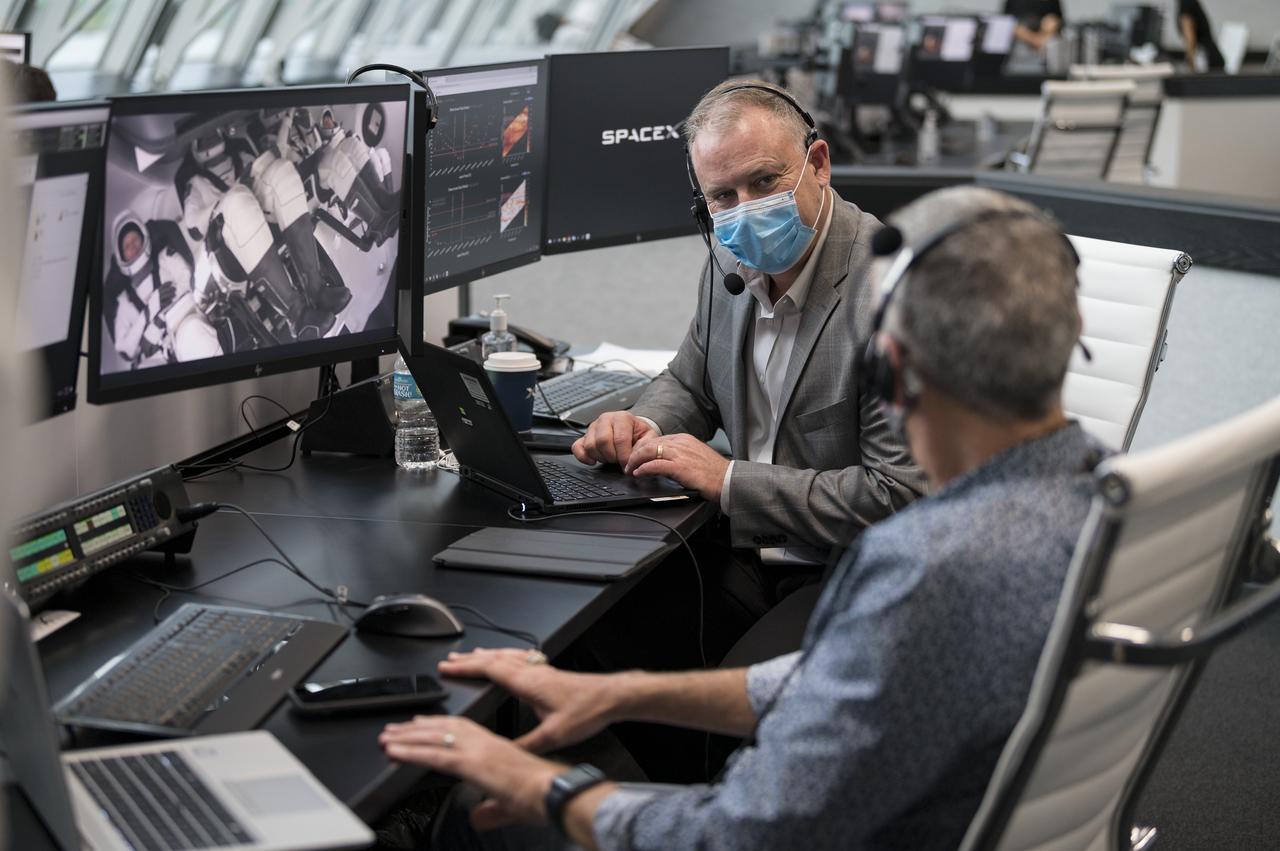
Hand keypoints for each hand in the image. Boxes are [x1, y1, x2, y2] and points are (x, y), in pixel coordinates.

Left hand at [380, 715, 560, 830]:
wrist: (554, 792)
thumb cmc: (542, 796)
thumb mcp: (510, 804)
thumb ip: (491, 811)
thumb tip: (478, 818)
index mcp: (495, 747)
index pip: (461, 728)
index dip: (438, 723)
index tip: (420, 722)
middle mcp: (485, 743)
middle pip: (443, 728)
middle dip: (416, 728)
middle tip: (394, 728)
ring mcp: (477, 750)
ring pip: (435, 738)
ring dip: (407, 737)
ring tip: (388, 738)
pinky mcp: (472, 763)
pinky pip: (435, 755)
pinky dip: (412, 752)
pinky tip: (395, 752)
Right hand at [438, 648, 620, 751]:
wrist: (612, 696)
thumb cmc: (588, 711)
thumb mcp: (553, 736)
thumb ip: (526, 745)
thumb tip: (504, 754)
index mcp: (528, 683)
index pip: (489, 669)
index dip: (466, 668)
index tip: (447, 667)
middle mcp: (533, 672)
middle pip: (494, 658)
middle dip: (469, 659)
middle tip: (450, 659)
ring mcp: (542, 669)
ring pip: (508, 656)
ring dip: (487, 654)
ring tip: (472, 655)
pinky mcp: (550, 672)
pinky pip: (522, 657)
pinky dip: (508, 655)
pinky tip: (510, 657)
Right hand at [572, 411, 654, 467]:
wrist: (632, 430)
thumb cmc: (639, 434)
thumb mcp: (649, 438)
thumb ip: (645, 447)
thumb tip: (635, 460)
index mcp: (622, 417)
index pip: (620, 439)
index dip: (624, 456)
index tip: (628, 465)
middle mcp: (606, 419)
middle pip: (603, 441)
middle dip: (613, 456)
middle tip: (619, 461)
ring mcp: (593, 427)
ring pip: (591, 446)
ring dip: (601, 457)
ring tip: (611, 458)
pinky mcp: (584, 436)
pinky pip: (577, 447)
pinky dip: (583, 457)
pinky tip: (593, 461)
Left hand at [625, 432, 728, 502]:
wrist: (728, 480)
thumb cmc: (714, 472)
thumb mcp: (695, 457)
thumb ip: (680, 455)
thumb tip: (664, 461)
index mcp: (685, 439)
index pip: (657, 439)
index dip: (643, 448)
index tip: (637, 457)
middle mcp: (681, 443)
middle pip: (650, 443)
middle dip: (635, 453)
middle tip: (628, 464)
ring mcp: (680, 454)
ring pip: (649, 450)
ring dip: (635, 460)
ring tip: (630, 468)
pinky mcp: (679, 467)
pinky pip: (655, 464)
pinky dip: (643, 468)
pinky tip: (638, 473)